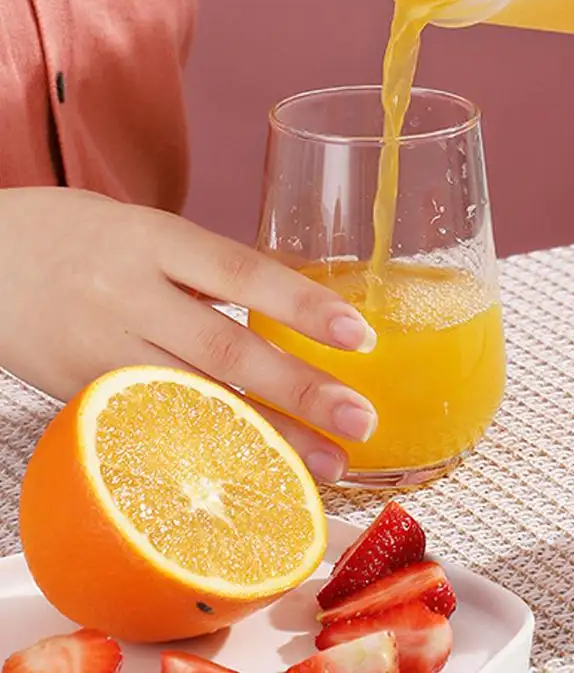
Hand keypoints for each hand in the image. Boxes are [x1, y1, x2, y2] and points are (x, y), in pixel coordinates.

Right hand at [0, 187, 377, 483]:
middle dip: (300, 391)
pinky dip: (208, 455)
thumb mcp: (149, 231)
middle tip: (360, 420)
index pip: (241, 273)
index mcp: (154, 241)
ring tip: (326, 464)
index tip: (358, 336)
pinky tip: (252, 473)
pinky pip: (153, 430)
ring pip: (192, 404)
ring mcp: (100, 352)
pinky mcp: (81, 398)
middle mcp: (128, 297)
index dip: (303, 306)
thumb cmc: (80, 237)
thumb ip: (210, 272)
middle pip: (224, 351)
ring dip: (267, 439)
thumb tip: (291, 317)